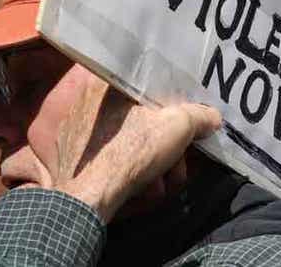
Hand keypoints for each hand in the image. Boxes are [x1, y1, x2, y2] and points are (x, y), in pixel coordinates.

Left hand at [51, 76, 221, 221]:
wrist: (88, 198)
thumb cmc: (130, 153)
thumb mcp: (176, 127)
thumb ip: (198, 116)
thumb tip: (212, 116)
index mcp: (106, 81)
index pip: (144, 83)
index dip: (168, 103)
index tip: (181, 124)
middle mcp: (84, 99)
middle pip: (138, 117)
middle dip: (164, 146)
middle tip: (176, 165)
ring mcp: (73, 128)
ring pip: (125, 140)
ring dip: (149, 164)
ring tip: (159, 184)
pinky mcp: (68, 154)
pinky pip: (106, 155)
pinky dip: (125, 170)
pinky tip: (140, 188)